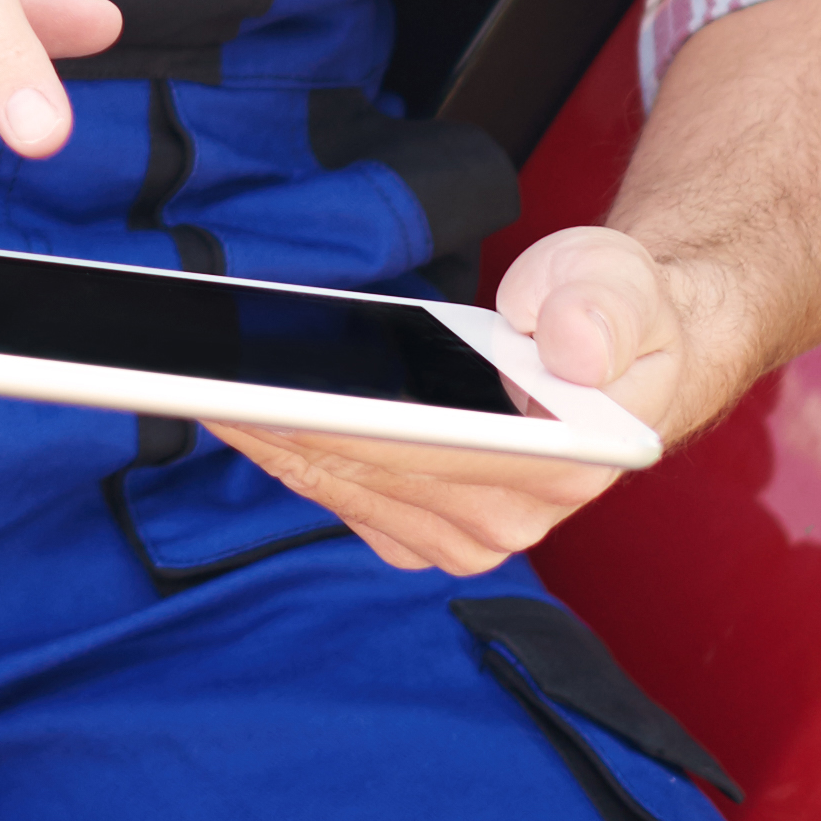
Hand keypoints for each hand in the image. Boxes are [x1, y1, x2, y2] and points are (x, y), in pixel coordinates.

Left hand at [222, 222, 729, 571]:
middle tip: (191, 371)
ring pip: (338, 487)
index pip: (415, 447)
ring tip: (199, 383)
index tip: (254, 389)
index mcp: (559, 466)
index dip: (328, 418)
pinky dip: (289, 455)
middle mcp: (509, 520)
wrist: (629, 356)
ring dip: (267, 439)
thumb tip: (570, 351)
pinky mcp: (430, 533)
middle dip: (273, 421)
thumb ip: (601, 313)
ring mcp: (467, 536)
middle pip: (359, 470)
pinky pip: (340, 498)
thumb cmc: (619, 314)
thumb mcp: (620, 284)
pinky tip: (243, 411)